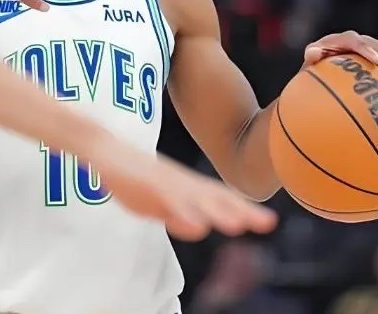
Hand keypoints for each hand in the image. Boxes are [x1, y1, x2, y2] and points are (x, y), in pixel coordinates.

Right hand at [93, 143, 277, 240]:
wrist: (107, 150)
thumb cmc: (136, 178)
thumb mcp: (160, 201)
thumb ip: (179, 214)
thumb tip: (199, 227)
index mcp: (187, 186)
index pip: (221, 198)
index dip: (245, 209)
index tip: (270, 221)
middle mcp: (182, 183)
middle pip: (216, 198)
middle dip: (241, 211)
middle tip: (267, 223)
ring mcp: (165, 184)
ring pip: (196, 200)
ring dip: (218, 212)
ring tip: (239, 226)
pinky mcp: (146, 187)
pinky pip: (168, 202)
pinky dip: (184, 214)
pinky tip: (197, 225)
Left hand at [302, 30, 377, 90]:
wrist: (320, 76)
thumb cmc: (312, 73)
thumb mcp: (309, 66)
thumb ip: (312, 57)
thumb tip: (312, 51)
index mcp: (342, 41)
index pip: (356, 41)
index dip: (367, 50)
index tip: (377, 62)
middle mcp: (361, 43)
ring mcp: (373, 52)